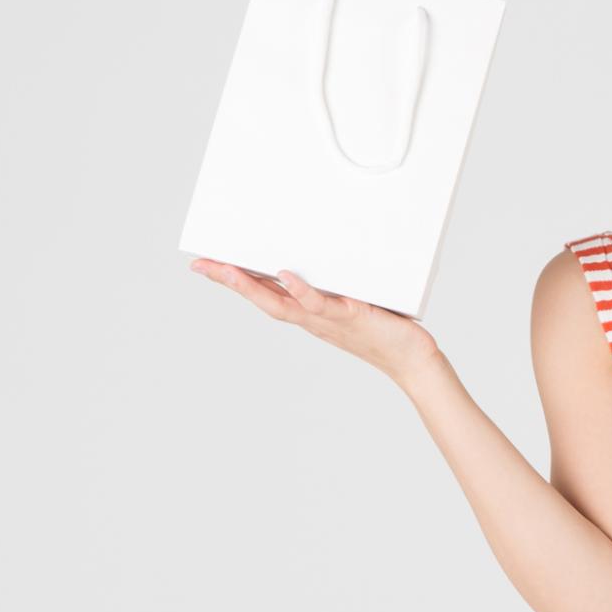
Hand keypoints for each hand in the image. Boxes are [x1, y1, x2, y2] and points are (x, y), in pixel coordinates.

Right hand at [189, 259, 442, 387]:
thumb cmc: (384, 327)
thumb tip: (319, 253)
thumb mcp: (353, 297)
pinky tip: (286, 274)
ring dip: (253, 287)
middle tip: (200, 264)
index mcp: (309, 312)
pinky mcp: (350, 316)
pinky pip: (321, 304)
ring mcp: (327, 319)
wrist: (411, 358)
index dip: (235, 280)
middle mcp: (312, 318)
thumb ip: (335, 280)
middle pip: (261, 299)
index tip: (207, 264)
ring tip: (227, 268)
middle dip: (229, 281)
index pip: (265, 293)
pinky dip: (302, 291)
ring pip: (282, 304)